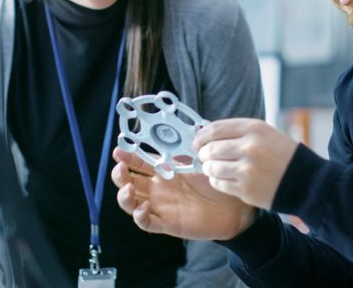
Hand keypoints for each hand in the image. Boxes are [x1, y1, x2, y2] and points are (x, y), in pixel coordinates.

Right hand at [111, 147, 255, 240]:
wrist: (234, 206)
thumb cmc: (216, 181)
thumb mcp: (198, 161)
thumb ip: (184, 150)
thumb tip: (174, 130)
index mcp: (163, 171)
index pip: (138, 163)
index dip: (126, 156)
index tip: (119, 150)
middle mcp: (157, 189)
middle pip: (128, 182)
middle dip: (119, 175)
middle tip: (121, 168)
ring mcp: (160, 206)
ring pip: (131, 204)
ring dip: (124, 196)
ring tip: (128, 188)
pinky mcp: (167, 223)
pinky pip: (146, 223)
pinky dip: (140, 216)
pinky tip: (144, 207)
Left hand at [193, 118, 298, 209]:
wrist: (306, 181)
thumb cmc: (283, 156)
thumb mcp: (266, 133)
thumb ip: (239, 132)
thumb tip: (207, 134)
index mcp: (255, 129)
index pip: (215, 129)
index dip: (201, 136)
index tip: (197, 141)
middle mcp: (250, 147)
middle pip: (211, 148)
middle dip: (203, 153)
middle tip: (204, 156)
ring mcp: (247, 169)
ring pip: (212, 167)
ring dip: (208, 168)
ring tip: (213, 168)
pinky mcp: (246, 189)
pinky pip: (219, 183)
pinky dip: (216, 181)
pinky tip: (223, 179)